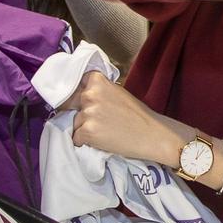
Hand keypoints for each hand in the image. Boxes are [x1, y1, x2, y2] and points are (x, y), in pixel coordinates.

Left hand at [62, 69, 182, 164]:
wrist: (152, 134)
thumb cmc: (138, 115)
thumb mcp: (117, 93)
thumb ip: (98, 91)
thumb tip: (80, 96)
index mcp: (97, 81)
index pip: (74, 84)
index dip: (77, 94)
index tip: (81, 101)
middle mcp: (89, 94)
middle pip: (70, 104)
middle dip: (78, 112)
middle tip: (97, 120)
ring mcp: (88, 113)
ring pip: (74, 122)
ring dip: (83, 128)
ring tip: (103, 131)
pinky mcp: (87, 131)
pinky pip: (76, 137)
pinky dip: (85, 141)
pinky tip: (101, 140)